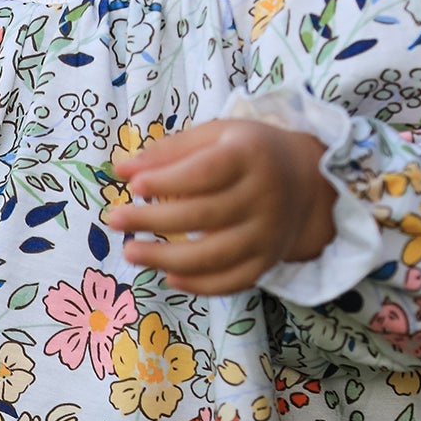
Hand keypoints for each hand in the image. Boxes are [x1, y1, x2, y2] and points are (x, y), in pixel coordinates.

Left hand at [102, 120, 336, 295]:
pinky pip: (232, 281)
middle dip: (154, 220)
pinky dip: (199, 284)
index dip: (167, 181)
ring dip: (167, 258)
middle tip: (115, 221)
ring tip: (131, 253)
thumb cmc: (248, 152)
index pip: (205, 173)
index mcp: (250, 157)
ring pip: (214, 255)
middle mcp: (263, 197)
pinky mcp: (267, 261)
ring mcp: (267, 234)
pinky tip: (169, 276)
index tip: (134, 187)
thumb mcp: (215, 136)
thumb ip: (169, 151)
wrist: (306, 181)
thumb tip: (121, 169)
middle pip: (204, 215)